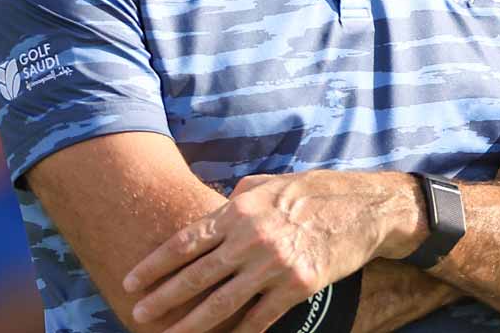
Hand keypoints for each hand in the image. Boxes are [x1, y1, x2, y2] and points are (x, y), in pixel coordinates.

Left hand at [122, 169, 403, 332]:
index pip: (186, 242)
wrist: (368, 209)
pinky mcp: (297, 287)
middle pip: (196, 277)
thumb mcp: (272, 183)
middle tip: (138, 314)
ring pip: (221, 304)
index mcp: (241, 210)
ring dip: (190, 324)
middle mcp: (252, 239)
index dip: (155, 265)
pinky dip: (239, 332)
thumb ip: (238, 199)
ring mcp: (275, 265)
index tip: (131, 281)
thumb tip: (211, 210)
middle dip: (162, 298)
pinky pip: (259, 317)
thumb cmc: (317, 191)